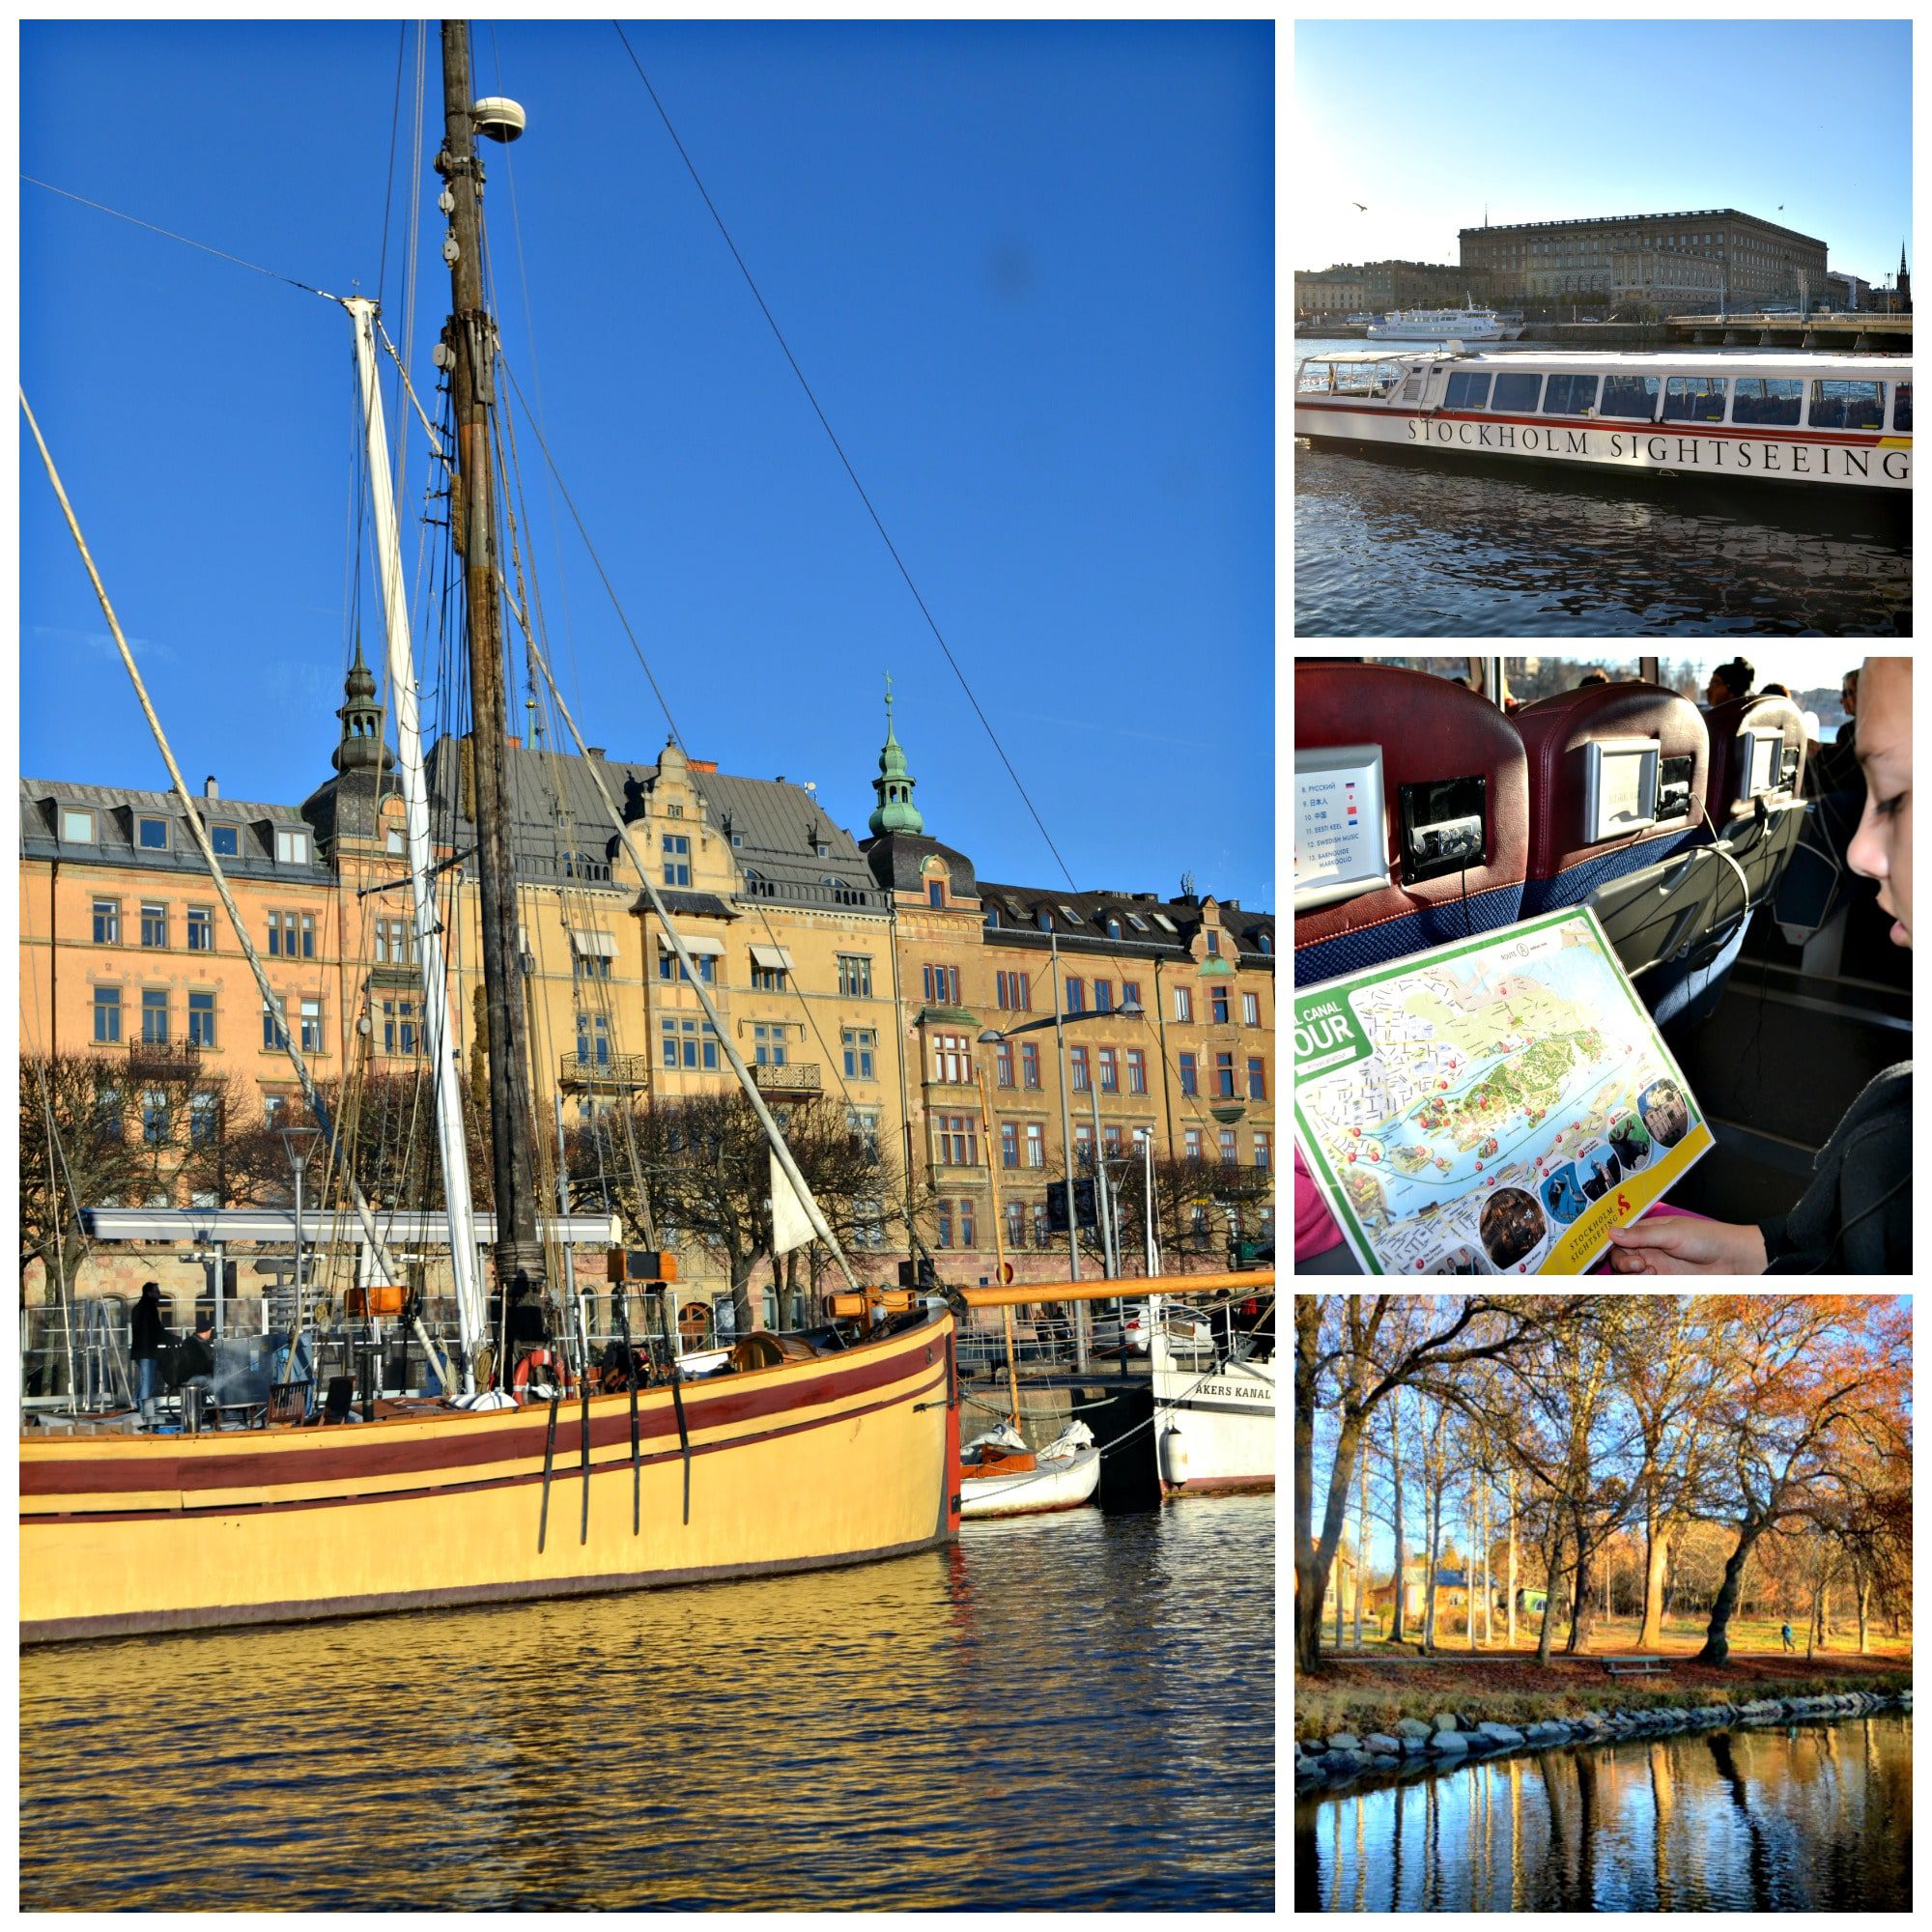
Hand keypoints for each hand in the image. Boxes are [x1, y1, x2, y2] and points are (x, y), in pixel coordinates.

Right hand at [1605, 1216, 1766, 1274]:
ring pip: (1628, 1271)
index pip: (1620, 1235)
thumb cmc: (1708, 1238)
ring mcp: (1656, 1265)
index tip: (1602, 1249)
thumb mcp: (1672, 1232)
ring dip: (1630, 1271)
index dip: (1610, 1242)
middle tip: (1637, 1263)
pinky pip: (1642, 1284)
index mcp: (1649, 1230)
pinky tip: (1651, 1278)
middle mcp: (1649, 1248)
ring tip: (1645, 1269)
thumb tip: (1611, 1233)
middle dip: (1622, 1259)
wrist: (1733, 1261)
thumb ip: (1641, 1235)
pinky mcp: (1664, 1282)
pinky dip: (1639, 1283)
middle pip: (1620, 1255)